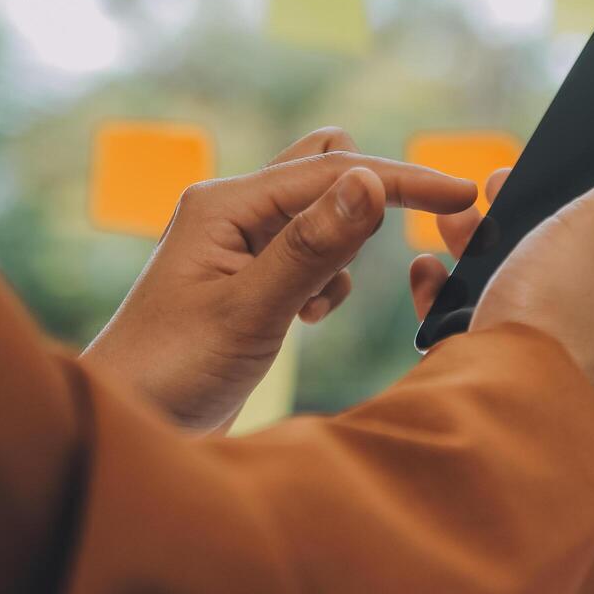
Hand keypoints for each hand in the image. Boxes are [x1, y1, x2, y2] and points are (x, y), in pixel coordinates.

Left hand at [83, 128, 476, 431]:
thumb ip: (312, 248)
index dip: (404, 181)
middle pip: (328, 167)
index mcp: (226, 204)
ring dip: (344, 250)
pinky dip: (328, 279)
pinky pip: (313, 252)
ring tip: (314, 307)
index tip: (465, 193)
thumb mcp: (251, 311)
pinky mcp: (251, 277)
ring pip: (324, 211)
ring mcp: (241, 244)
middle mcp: (233, 212)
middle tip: (388, 254)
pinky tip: (306, 318)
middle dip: (371, 200)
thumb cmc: (170, 373)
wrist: (128, 426)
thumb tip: (371, 184)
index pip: (335, 170)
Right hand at [409, 115, 593, 405]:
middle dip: (518, 214)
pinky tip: (431, 274)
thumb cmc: (559, 314)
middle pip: (564, 254)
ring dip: (478, 246)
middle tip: (486, 190)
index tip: (535, 170)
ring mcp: (552, 362)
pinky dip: (448, 296)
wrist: (493, 405)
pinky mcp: (500, 379)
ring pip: (517, 286)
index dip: (581, 189)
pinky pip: (474, 326)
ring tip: (451, 224)